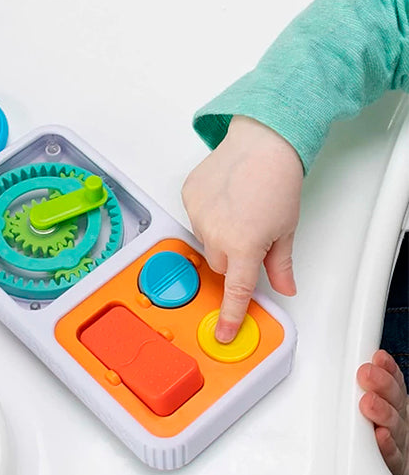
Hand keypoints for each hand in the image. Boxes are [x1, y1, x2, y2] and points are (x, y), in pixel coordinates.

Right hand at [182, 116, 303, 341]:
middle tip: (250, 236)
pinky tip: (225, 198)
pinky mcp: (188, 198)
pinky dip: (209, 215)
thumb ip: (280, 265)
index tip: (223, 332)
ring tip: (238, 210)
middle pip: (219, 265)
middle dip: (233, 258)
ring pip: (206, 242)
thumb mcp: (286, 228)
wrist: (262, 142)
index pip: (236, 291)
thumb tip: (285, 287)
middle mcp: (216, 235)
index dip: (230, 315)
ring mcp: (198, 216)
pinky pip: (195, 219)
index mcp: (243, 247)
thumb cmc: (278, 180)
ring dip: (219, 236)